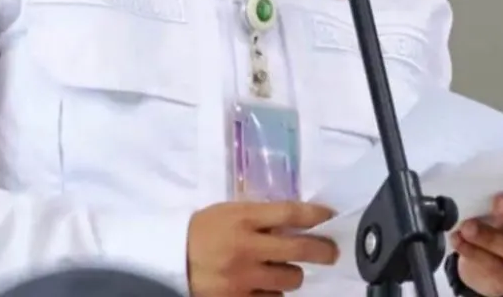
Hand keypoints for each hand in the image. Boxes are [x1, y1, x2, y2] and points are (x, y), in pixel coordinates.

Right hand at [186, 201, 339, 295]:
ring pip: (291, 279)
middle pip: (300, 249)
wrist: (171, 260)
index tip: (330, 216)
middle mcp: (246, 248)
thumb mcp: (229, 212)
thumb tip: (298, 221)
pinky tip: (264, 286)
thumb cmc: (203, 231)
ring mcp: (243, 278)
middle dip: (323, 250)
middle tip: (331, 252)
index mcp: (243, 219)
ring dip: (293, 274)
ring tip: (283, 269)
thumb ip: (260, 216)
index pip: (290, 213)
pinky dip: (273, 293)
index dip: (316, 215)